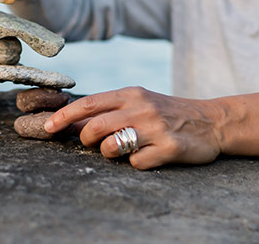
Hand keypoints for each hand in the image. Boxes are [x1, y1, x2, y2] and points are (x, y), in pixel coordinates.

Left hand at [43, 86, 224, 169]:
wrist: (212, 121)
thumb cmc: (167, 112)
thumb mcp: (140, 102)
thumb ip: (110, 109)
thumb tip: (71, 121)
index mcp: (131, 94)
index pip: (88, 104)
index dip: (63, 117)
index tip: (46, 128)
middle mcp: (142, 108)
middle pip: (94, 127)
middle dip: (85, 140)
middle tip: (93, 144)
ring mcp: (156, 128)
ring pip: (112, 147)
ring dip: (110, 154)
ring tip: (124, 150)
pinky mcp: (170, 148)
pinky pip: (137, 163)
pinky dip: (136, 163)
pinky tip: (149, 156)